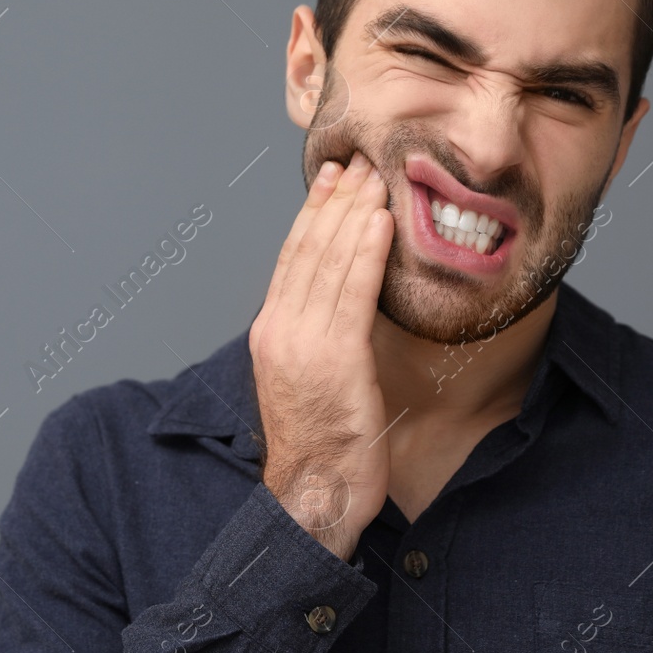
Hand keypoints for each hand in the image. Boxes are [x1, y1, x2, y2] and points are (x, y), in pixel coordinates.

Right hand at [248, 150, 393, 560]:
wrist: (314, 491)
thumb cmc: (321, 444)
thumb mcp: (309, 379)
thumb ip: (318, 336)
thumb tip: (342, 303)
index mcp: (270, 332)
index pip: (291, 258)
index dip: (312, 214)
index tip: (331, 179)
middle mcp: (279, 330)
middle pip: (307, 250)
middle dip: (334, 202)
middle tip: (358, 161)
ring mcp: (304, 342)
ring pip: (328, 263)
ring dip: (354, 215)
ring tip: (375, 179)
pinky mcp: (335, 358)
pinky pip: (353, 293)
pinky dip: (367, 253)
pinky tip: (382, 223)